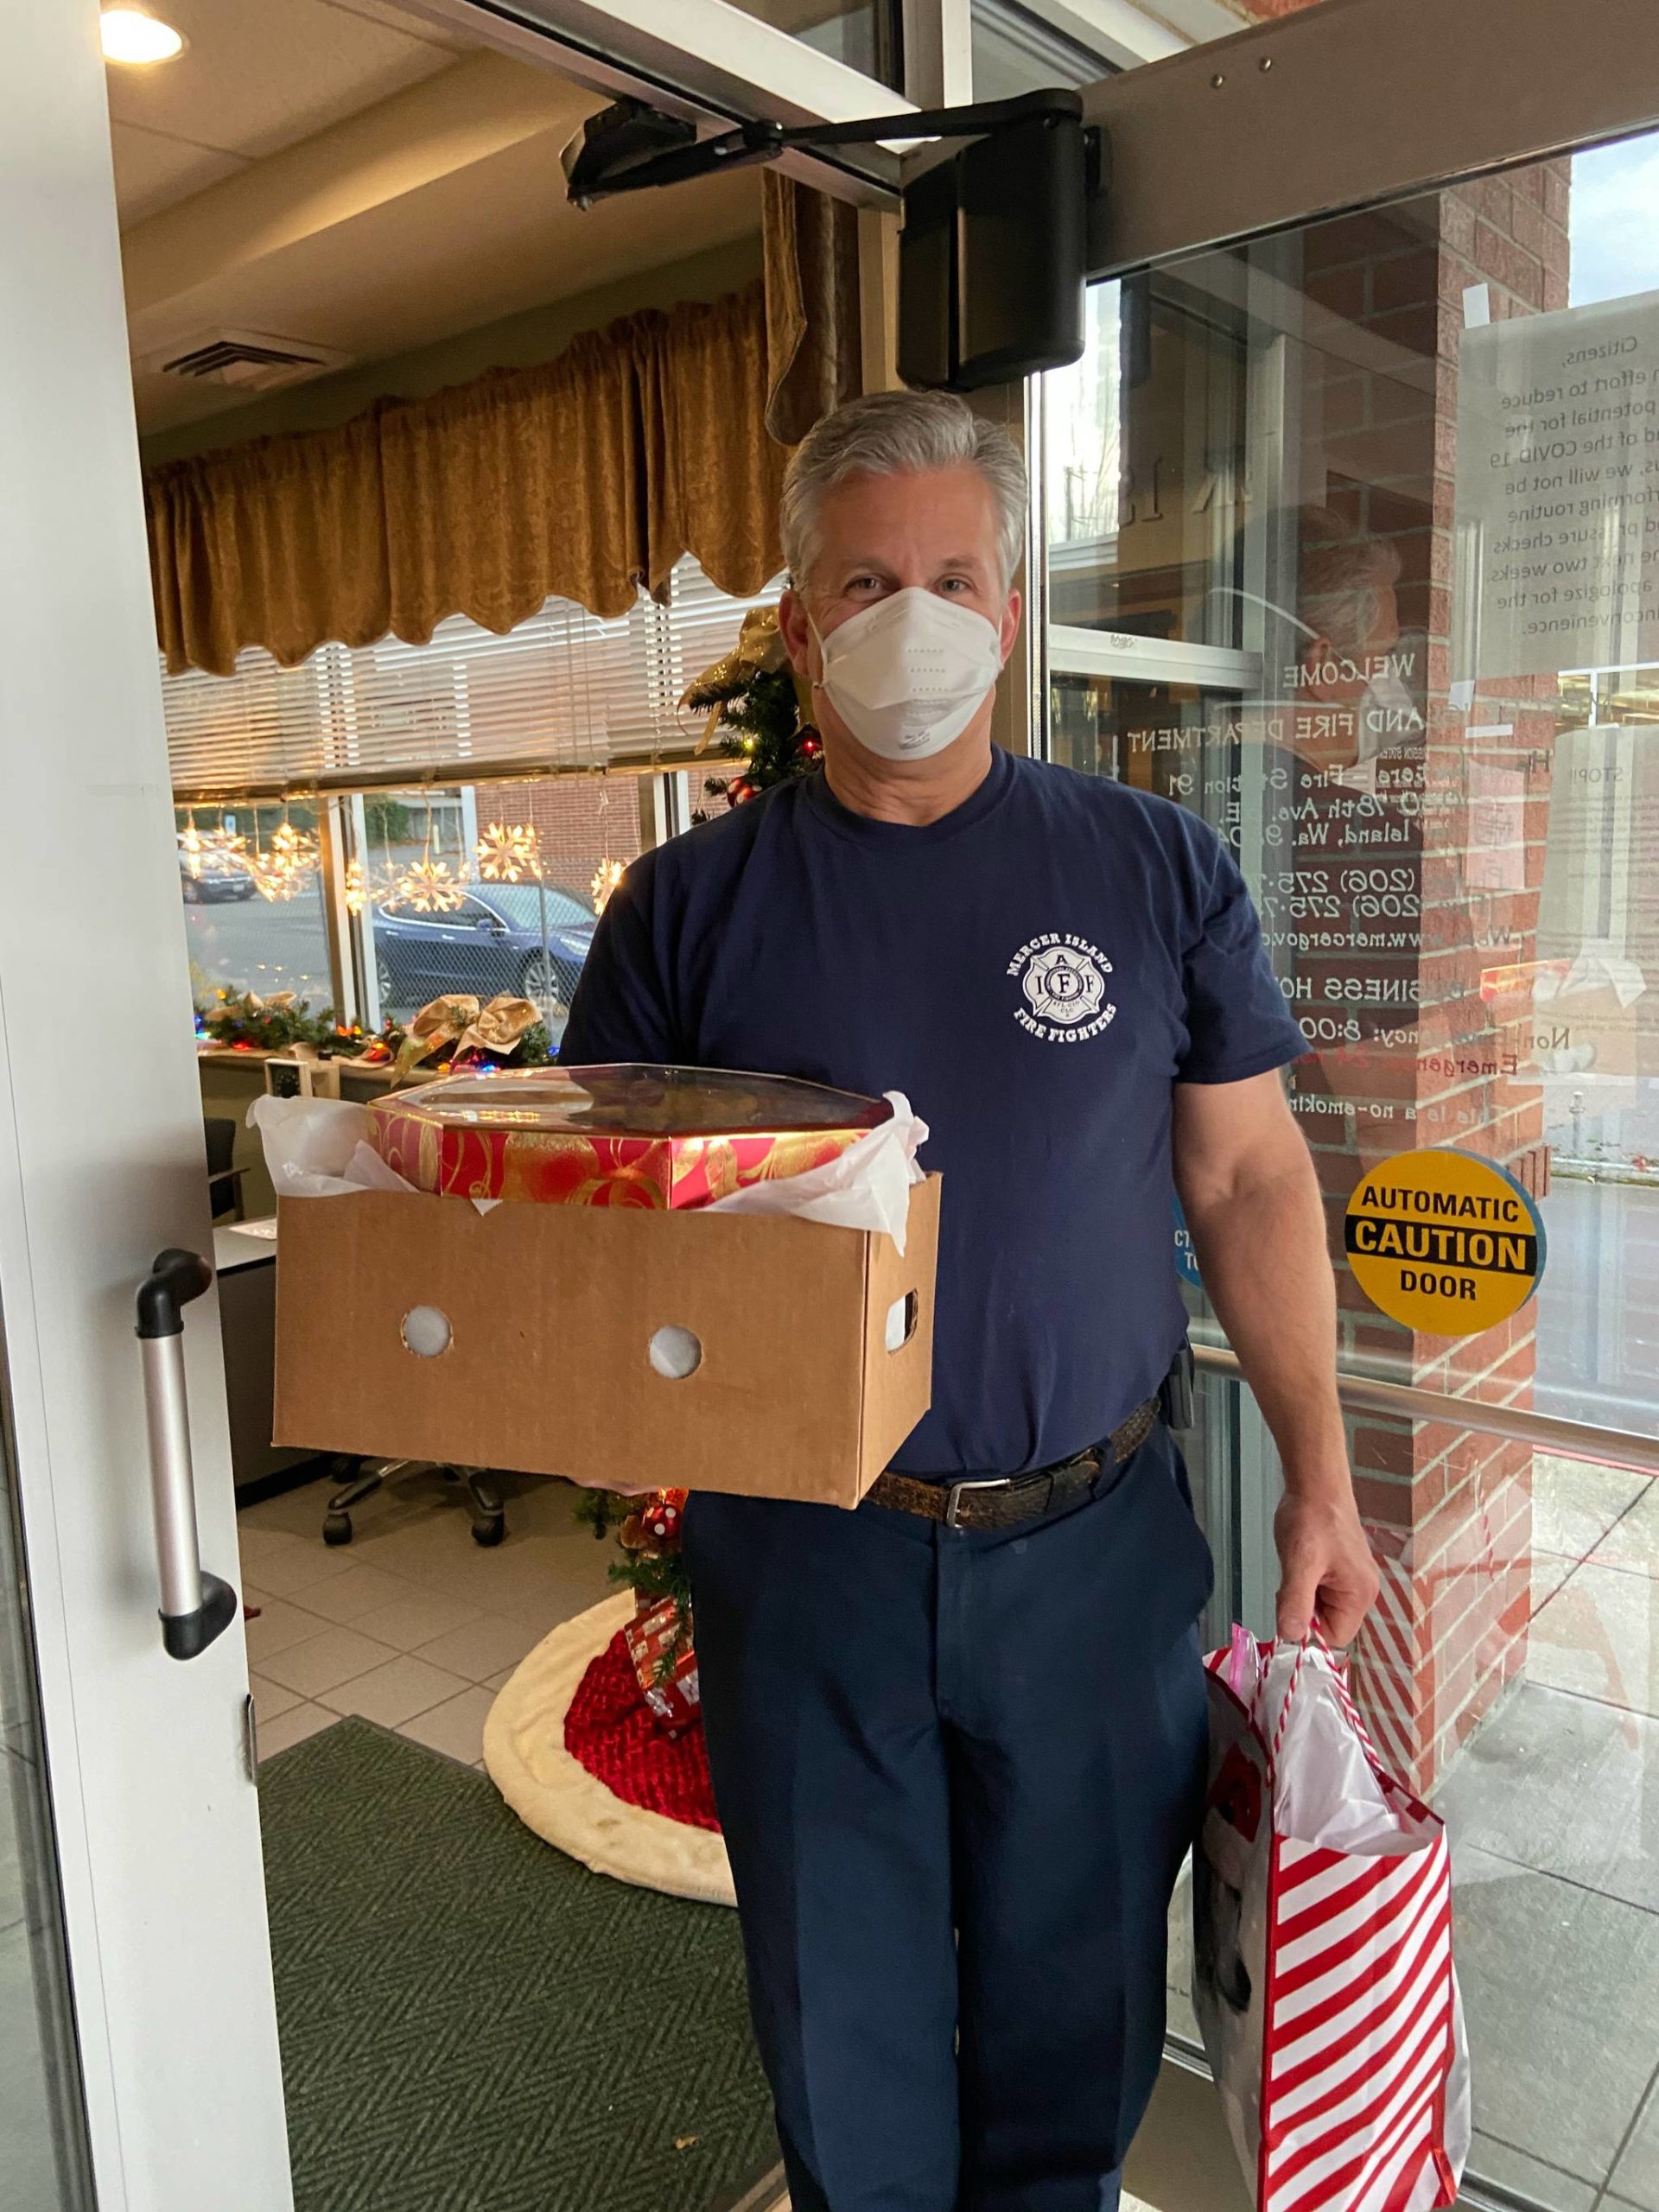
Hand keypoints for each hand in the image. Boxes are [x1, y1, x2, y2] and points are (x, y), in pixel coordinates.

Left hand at [1273, 1486, 1379, 1647]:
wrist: (1315, 1483)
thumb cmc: (1311, 1518)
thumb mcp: (1299, 1562)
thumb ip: (1296, 1602)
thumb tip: (1290, 1636)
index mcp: (1360, 1594)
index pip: (1335, 1637)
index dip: (1308, 1630)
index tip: (1289, 1607)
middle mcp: (1363, 1590)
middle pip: (1328, 1622)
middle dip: (1304, 1609)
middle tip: (1292, 1580)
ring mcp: (1353, 1577)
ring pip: (1321, 1605)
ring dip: (1303, 1593)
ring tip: (1297, 1566)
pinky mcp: (1341, 1567)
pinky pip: (1321, 1589)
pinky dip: (1306, 1581)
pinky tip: (1300, 1561)